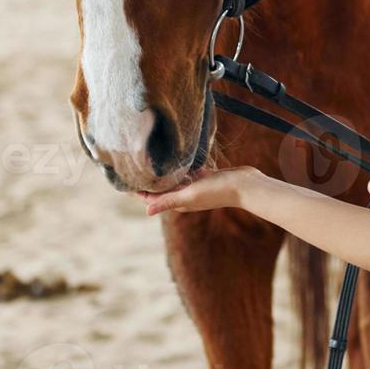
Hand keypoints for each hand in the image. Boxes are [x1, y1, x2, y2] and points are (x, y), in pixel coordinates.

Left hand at [136, 166, 259, 216]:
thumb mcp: (190, 195)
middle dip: (148, 181)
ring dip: (163, 173)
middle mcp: (185, 195)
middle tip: (133, 166)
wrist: (244, 186)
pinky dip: (180, 167)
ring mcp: (196, 186)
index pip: (153, 197)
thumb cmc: (217, 191)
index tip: (124, 179)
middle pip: (161, 188)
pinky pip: (188, 172)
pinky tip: (175, 157)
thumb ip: (169, 201)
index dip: (139, 191)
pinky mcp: (205, 177)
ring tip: (149, 160)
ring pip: (174, 180)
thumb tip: (146, 211)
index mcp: (179, 202)